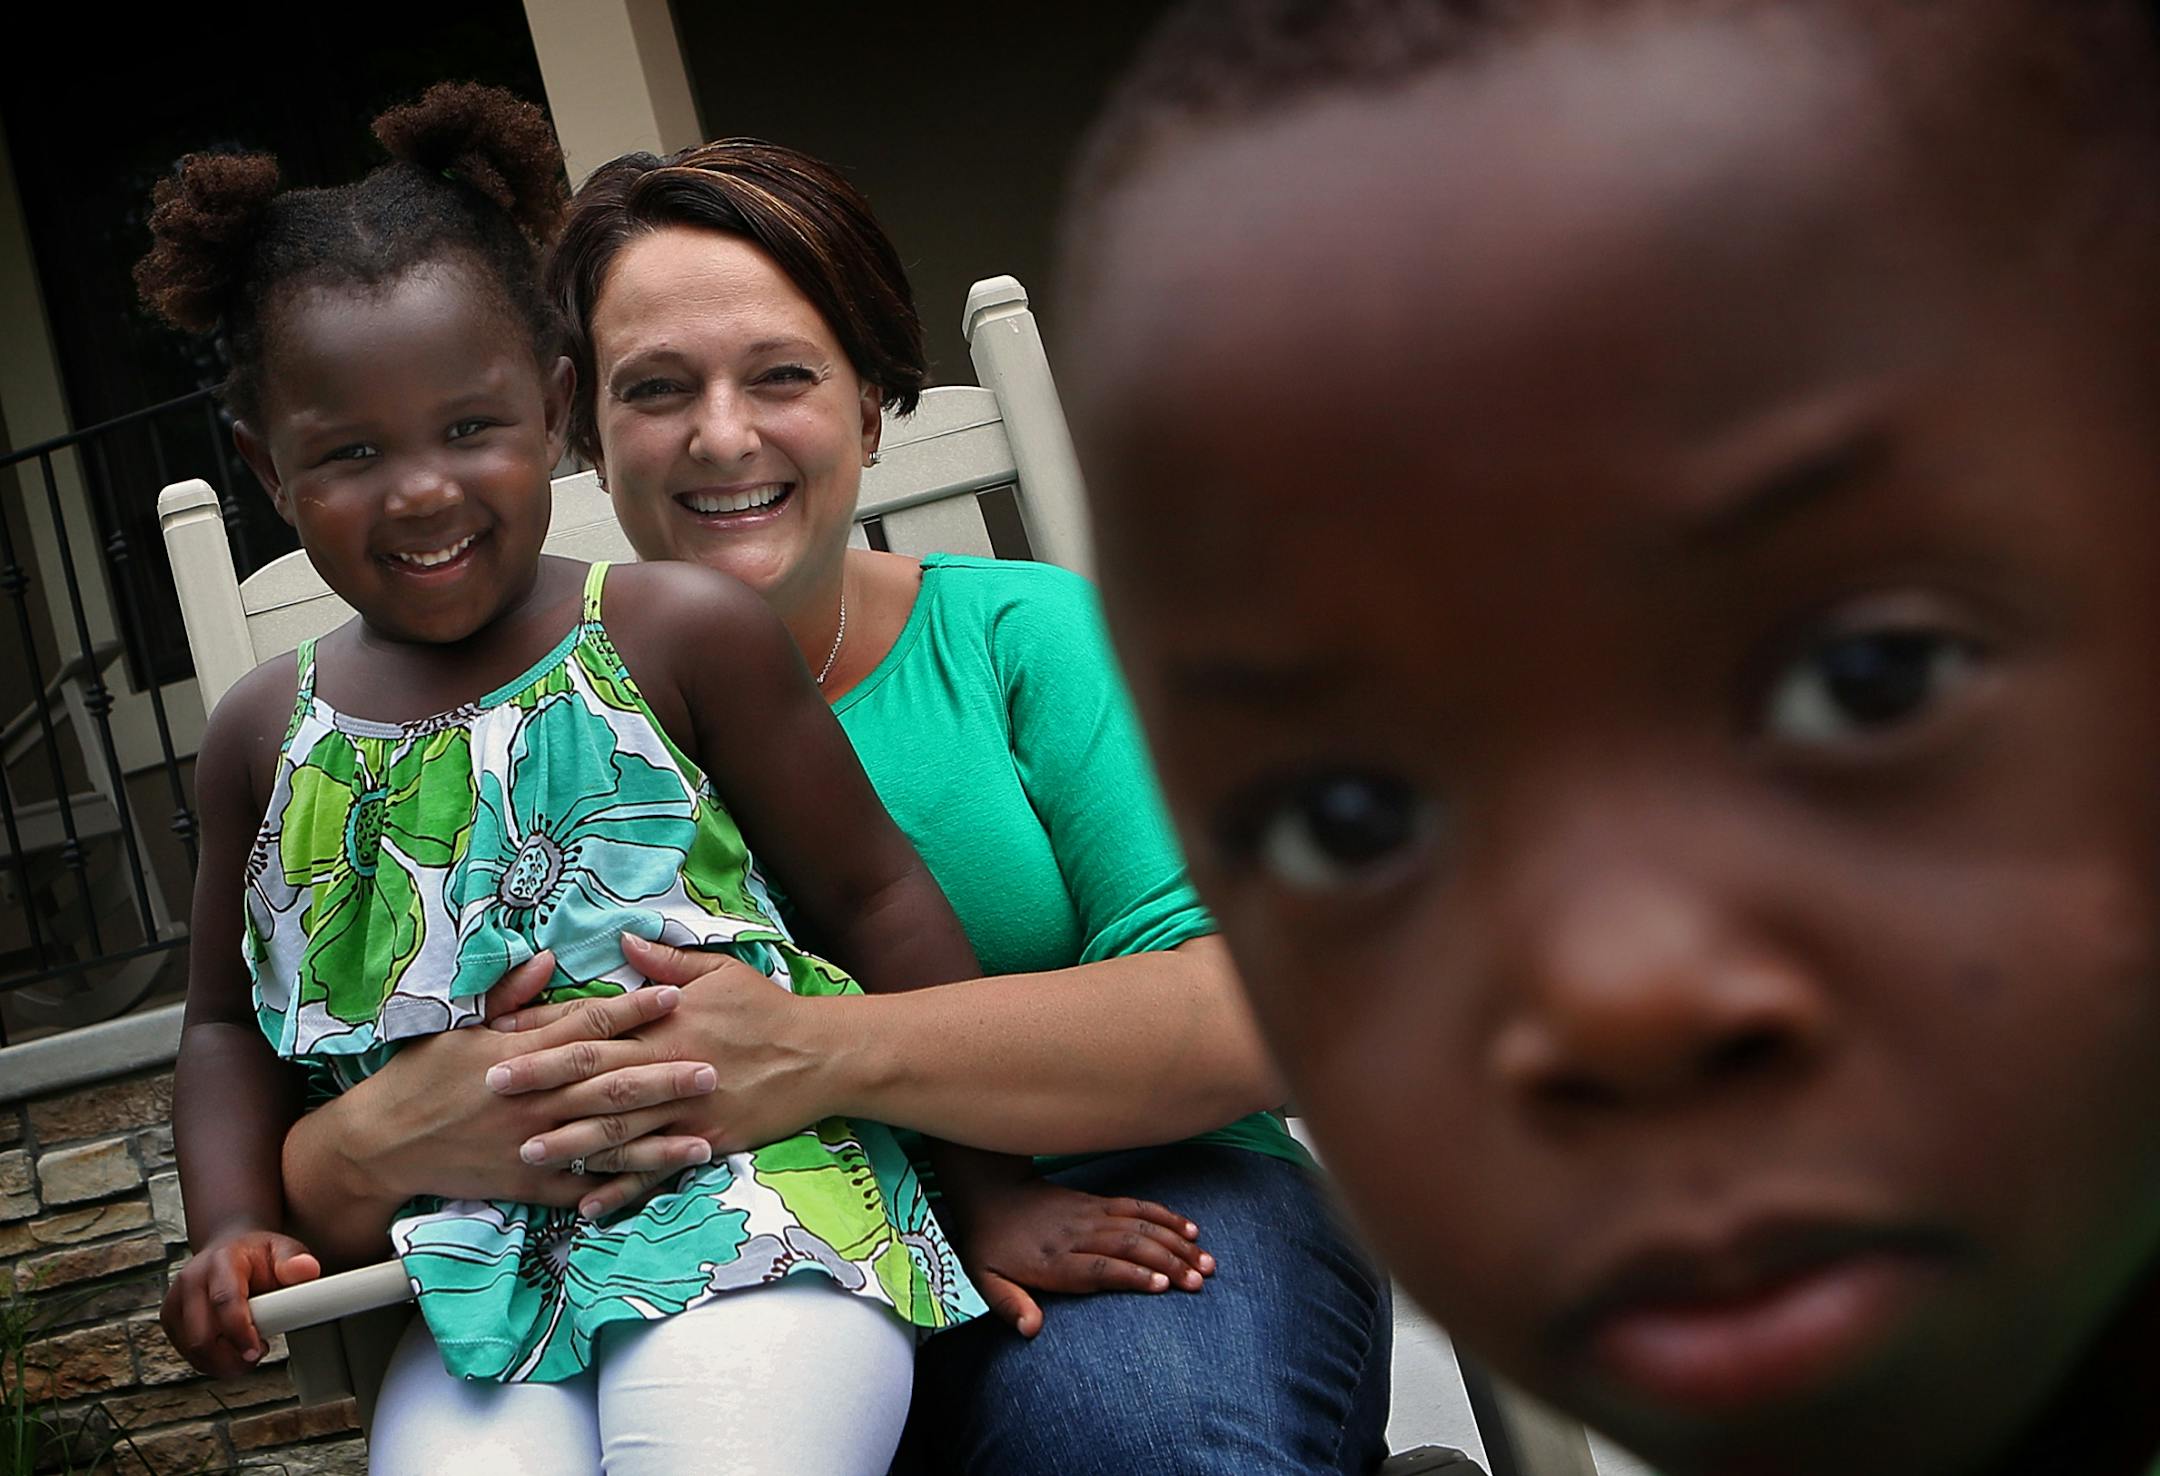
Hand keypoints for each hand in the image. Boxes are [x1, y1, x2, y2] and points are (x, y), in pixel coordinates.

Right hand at [160, 1230, 319, 1377]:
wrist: (229, 1250)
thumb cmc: (258, 1255)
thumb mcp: (283, 1250)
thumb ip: (295, 1261)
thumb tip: (308, 1270)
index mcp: (221, 1261)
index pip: (224, 1301)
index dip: (240, 1332)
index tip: (256, 1351)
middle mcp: (191, 1280)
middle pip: (201, 1335)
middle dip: (230, 1357)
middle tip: (257, 1355)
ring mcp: (176, 1300)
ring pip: (192, 1349)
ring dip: (221, 1363)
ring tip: (247, 1351)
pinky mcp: (169, 1319)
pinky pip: (186, 1352)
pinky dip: (210, 1361)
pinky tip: (230, 1350)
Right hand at [295, 952, 713, 1226]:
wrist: (382, 1142)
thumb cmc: (422, 1075)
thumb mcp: (460, 1025)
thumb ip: (511, 996)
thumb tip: (548, 959)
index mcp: (521, 1054)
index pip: (588, 1026)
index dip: (634, 1010)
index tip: (675, 996)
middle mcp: (534, 1099)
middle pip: (611, 1082)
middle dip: (664, 1075)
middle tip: (712, 1068)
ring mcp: (533, 1143)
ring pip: (608, 1138)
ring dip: (658, 1137)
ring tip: (704, 1133)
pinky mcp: (528, 1181)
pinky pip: (583, 1184)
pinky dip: (621, 1184)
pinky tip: (658, 1180)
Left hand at [487, 935, 845, 1216]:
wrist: (821, 1055)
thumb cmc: (767, 1010)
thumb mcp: (721, 972)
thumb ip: (667, 962)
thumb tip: (624, 941)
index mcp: (666, 1022)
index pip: (594, 1026)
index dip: (545, 1031)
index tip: (503, 1035)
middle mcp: (668, 1066)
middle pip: (594, 1076)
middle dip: (541, 1084)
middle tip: (492, 1092)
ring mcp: (686, 1109)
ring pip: (619, 1128)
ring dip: (571, 1141)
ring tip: (529, 1151)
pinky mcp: (705, 1140)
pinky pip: (656, 1168)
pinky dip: (622, 1188)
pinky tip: (587, 1205)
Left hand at [944, 1178, 1214, 1337]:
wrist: (994, 1192)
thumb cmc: (992, 1245)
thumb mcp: (986, 1280)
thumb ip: (1009, 1305)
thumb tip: (1031, 1329)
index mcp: (1053, 1260)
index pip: (1098, 1267)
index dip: (1132, 1275)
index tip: (1164, 1285)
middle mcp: (1077, 1235)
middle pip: (1129, 1246)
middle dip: (1168, 1261)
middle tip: (1199, 1280)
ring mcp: (1091, 1215)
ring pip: (1140, 1226)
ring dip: (1176, 1243)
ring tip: (1206, 1261)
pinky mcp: (1099, 1202)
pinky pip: (1137, 1207)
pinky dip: (1166, 1217)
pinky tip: (1191, 1230)